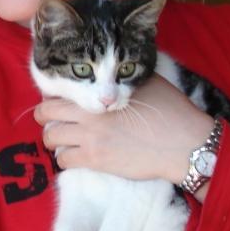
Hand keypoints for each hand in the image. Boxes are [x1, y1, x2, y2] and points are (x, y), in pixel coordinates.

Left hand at [35, 75, 213, 183]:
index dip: (54, 94)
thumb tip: (114, 68)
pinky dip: (65, 159)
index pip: (58, 91)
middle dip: (45, 116)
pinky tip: (74, 156)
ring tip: (64, 139)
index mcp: (98, 93)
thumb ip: (122, 75)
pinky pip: (63, 161)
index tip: (59, 99)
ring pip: (50, 139)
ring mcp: (90, 139)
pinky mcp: (95, 161)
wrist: (184, 144)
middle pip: (45, 113)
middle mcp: (88, 114)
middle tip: (52, 119)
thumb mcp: (146, 81)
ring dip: (54, 139)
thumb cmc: (170, 110)